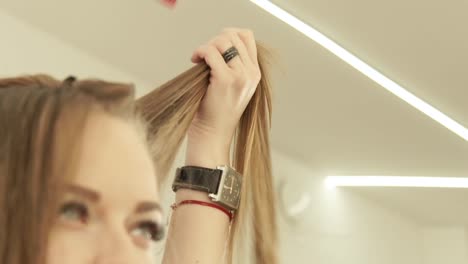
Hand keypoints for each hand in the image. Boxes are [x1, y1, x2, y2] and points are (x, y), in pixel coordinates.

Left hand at [188, 28, 260, 151]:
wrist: (213, 135)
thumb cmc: (215, 113)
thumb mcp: (232, 86)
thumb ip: (232, 65)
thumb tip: (217, 42)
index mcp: (255, 73)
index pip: (247, 36)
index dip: (228, 35)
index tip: (214, 49)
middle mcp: (251, 73)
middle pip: (234, 34)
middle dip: (214, 40)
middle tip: (203, 56)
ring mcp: (240, 76)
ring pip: (223, 40)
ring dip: (206, 46)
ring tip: (199, 59)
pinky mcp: (226, 80)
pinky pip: (211, 52)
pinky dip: (200, 52)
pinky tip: (194, 61)